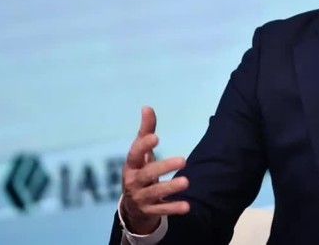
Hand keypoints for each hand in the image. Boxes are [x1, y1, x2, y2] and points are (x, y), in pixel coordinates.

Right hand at [120, 106, 189, 233]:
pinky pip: (161, 210)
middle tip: (183, 160)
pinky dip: (173, 208)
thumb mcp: (140, 153)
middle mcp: (133, 181)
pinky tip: (187, 206)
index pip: (135, 154)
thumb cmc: (139, 171)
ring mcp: (141, 198)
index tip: (156, 137)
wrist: (132, 206)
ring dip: (170, 187)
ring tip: (186, 182)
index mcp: (131, 165)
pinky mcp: (149, 211)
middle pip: (147, 174)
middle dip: (164, 167)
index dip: (143, 146)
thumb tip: (147, 107)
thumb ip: (145, 131)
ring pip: (155, 193)